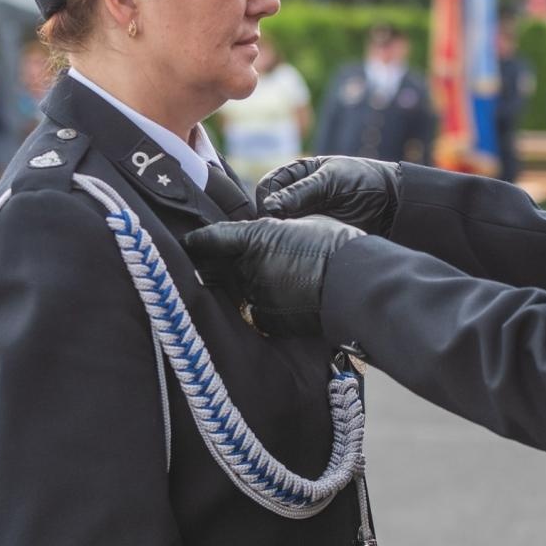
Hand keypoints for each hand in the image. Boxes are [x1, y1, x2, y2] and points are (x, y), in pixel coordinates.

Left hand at [184, 215, 364, 336]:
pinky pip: (256, 312)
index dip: (197, 241)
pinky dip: (263, 307)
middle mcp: (248, 269)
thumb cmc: (336, 245)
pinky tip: (282, 302)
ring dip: (244, 287)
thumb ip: (275, 229)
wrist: (357, 285)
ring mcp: (256, 298)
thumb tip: (265, 232)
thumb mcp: (303, 223)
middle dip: (215, 267)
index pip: (209, 240)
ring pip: (239, 291)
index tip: (188, 243)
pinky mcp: (268, 321)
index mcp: (253, 239)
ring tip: (267, 282)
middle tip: (213, 264)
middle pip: (219, 268)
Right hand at [257, 156, 401, 235]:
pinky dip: (295, 246)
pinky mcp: (312, 236)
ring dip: (282, 236)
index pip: (267, 186)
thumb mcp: (332, 180)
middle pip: (268, 210)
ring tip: (291, 243)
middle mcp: (294, 196)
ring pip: (279, 229)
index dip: (266, 200)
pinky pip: (295, 242)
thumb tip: (270, 206)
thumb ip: (302, 192)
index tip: (274, 214)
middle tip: (282, 232)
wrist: (392, 205)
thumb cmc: (363, 182)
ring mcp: (302, 217)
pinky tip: (300, 250)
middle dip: (272, 221)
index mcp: (296, 174)